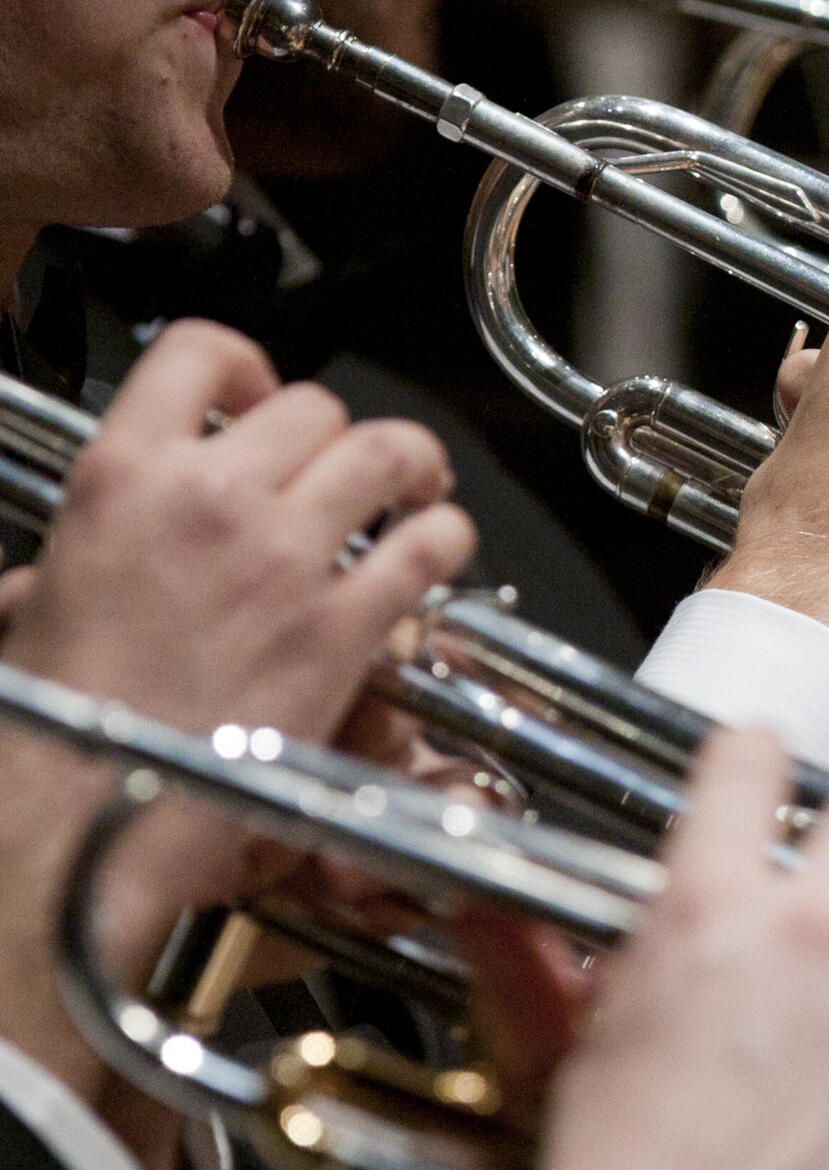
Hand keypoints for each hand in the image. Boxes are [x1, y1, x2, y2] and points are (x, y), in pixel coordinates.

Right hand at [0, 320, 471, 1131]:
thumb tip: (45, 584)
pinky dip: (445, 539)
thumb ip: (57, 577)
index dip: (244, 364)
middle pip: (317, 407)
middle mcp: (211, 498)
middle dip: (337, 433)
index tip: (259, 398)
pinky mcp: (343, 625)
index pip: (197, 352)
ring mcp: (286, 558)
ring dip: (412, 467)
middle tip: (346, 468)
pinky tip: (436, 553)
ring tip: (415, 490)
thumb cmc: (48, 727)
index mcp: (123, 478)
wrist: (74, 817)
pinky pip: (429, 546)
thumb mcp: (27, 615)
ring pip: (390, 454)